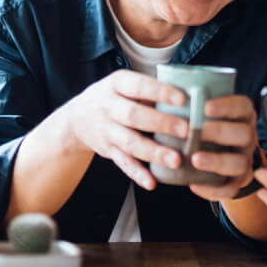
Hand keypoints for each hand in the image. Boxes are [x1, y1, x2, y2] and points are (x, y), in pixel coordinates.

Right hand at [62, 69, 189, 189]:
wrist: (76, 118)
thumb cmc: (114, 97)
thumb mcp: (125, 85)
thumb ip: (151, 91)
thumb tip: (190, 97)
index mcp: (117, 84)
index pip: (139, 86)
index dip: (160, 92)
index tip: (182, 99)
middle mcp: (108, 107)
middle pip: (135, 115)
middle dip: (161, 123)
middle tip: (186, 130)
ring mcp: (106, 130)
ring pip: (130, 143)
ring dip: (154, 152)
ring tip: (176, 160)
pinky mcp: (107, 151)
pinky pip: (123, 163)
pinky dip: (137, 174)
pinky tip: (152, 182)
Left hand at [187, 94, 258, 200]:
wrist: (224, 154)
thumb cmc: (210, 127)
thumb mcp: (209, 112)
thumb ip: (197, 103)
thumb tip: (168, 89)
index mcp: (243, 116)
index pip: (242, 106)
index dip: (226, 106)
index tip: (205, 107)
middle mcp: (248, 137)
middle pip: (244, 134)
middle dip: (219, 132)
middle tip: (196, 131)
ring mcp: (245, 159)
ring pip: (239, 162)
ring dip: (216, 161)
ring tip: (195, 159)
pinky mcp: (238, 180)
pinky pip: (230, 188)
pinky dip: (213, 189)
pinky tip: (194, 185)